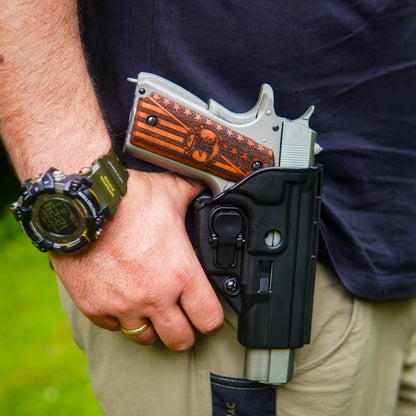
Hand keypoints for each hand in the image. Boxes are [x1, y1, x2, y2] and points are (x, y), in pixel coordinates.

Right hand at [50, 170, 223, 350]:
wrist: (80, 203)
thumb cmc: (128, 198)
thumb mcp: (171, 191)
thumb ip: (194, 194)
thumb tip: (208, 185)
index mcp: (180, 273)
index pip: (209, 318)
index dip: (211, 318)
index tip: (206, 312)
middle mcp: (154, 296)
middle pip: (179, 340)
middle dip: (184, 332)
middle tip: (181, 318)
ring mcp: (122, 306)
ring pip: (145, 338)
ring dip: (151, 326)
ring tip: (150, 308)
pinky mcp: (94, 307)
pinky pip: (112, 327)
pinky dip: (119, 317)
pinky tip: (121, 298)